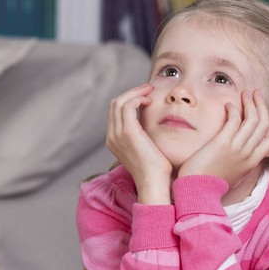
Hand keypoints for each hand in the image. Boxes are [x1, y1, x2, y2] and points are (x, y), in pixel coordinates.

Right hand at [107, 83, 171, 203]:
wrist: (154, 182)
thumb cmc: (156, 169)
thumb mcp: (146, 150)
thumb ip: (144, 137)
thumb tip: (152, 127)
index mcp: (114, 140)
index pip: (116, 112)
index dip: (129, 99)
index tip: (145, 96)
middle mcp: (112, 136)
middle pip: (115, 104)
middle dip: (131, 92)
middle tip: (148, 88)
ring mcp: (117, 134)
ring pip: (120, 102)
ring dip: (135, 92)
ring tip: (150, 90)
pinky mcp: (128, 133)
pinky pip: (128, 106)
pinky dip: (138, 99)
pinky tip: (150, 101)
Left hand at [178, 89, 268, 187]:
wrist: (199, 192)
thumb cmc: (211, 186)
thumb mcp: (234, 177)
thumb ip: (242, 166)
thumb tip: (243, 160)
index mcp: (252, 162)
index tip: (262, 114)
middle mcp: (248, 154)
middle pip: (264, 124)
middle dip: (261, 106)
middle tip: (256, 95)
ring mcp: (237, 148)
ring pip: (252, 119)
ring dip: (250, 102)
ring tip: (245, 94)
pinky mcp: (223, 143)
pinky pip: (234, 120)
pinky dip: (233, 109)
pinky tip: (228, 105)